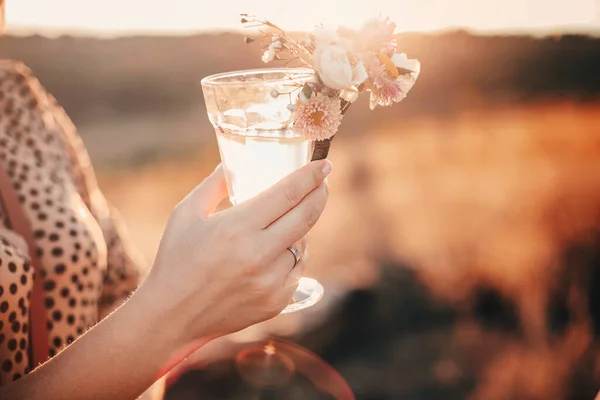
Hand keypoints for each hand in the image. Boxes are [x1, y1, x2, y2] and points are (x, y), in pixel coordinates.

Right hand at [144, 159, 331, 344]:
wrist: (172, 315)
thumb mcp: (186, 213)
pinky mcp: (276, 302)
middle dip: (319, 194)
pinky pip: (297, 270)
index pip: (287, 194)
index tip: (324, 165)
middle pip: (306, 216)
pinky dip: (293, 257)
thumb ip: (214, 185)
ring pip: (302, 245)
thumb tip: (233, 164)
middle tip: (322, 183)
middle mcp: (258, 254)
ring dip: (300, 229)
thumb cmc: (175, 259)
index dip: (310, 176)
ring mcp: (270, 281)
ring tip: (288, 221)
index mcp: (236, 228)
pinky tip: (279, 252)